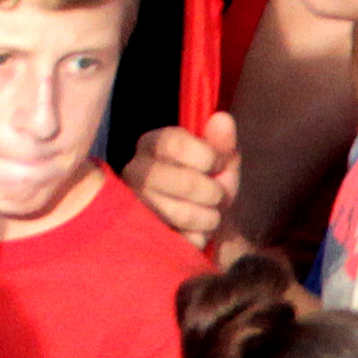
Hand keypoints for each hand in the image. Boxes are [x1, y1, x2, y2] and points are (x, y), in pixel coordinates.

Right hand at [129, 106, 239, 250]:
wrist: (200, 228)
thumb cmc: (206, 187)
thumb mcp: (218, 164)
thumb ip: (220, 143)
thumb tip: (223, 118)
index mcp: (150, 145)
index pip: (174, 143)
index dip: (207, 157)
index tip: (216, 163)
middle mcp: (134, 171)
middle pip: (184, 181)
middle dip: (213, 193)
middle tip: (215, 195)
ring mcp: (134, 204)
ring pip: (184, 213)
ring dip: (209, 218)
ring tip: (206, 215)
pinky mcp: (141, 234)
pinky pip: (183, 239)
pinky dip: (199, 238)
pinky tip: (194, 232)